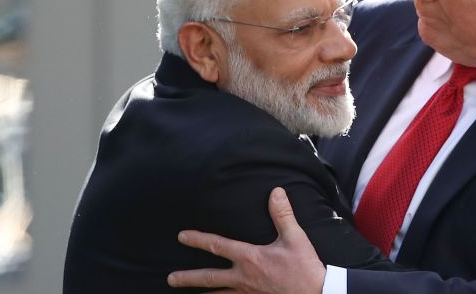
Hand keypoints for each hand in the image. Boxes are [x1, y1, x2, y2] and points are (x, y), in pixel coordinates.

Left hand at [167, 187, 325, 293]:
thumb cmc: (304, 267)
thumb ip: (282, 214)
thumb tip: (276, 192)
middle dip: (188, 277)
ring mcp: (248, 293)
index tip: (182, 236)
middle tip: (170, 278)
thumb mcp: (295, 238)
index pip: (218, 246)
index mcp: (250, 258)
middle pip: (209, 278)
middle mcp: (244, 278)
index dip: (198, 239)